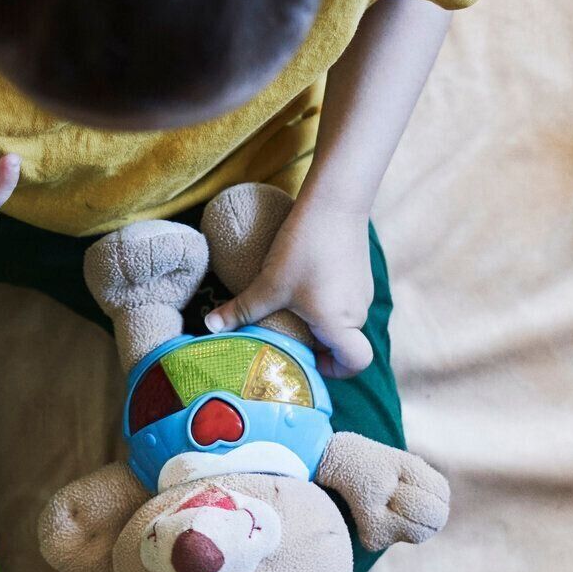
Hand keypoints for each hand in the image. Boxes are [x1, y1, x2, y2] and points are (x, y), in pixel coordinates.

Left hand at [203, 197, 374, 376]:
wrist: (335, 201)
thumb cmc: (305, 247)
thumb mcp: (269, 282)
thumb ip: (241, 309)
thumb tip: (209, 326)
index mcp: (339, 323)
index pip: (355, 364)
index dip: (335, 370)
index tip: (310, 360)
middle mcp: (358, 312)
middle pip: (344, 343)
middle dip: (318, 344)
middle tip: (288, 334)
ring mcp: (362, 291)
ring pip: (342, 320)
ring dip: (320, 320)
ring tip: (291, 305)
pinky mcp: (360, 273)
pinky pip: (344, 299)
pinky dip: (327, 300)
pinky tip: (305, 280)